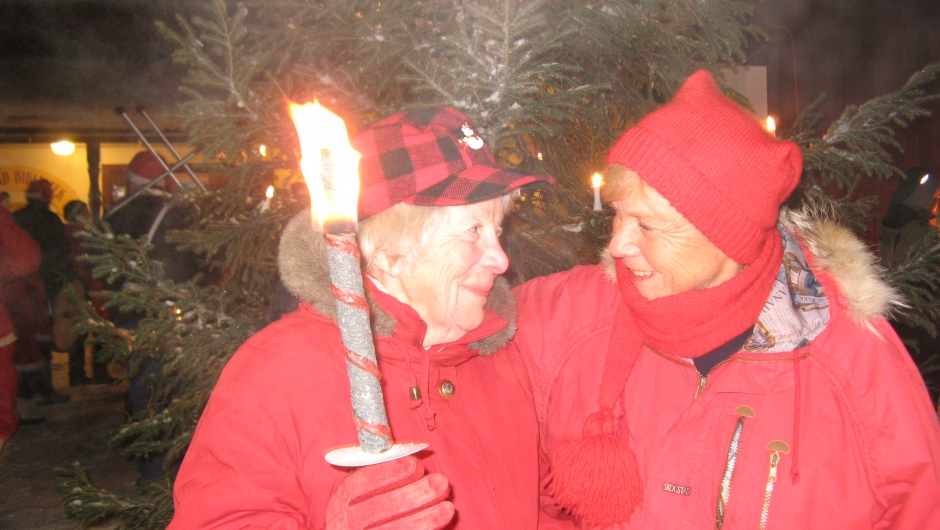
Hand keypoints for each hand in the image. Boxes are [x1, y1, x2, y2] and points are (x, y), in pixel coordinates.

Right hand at [326, 455, 453, 529]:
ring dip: (424, 520)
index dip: (388, 473)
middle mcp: (344, 523)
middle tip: (440, 483)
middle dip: (413, 495)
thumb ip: (378, 473)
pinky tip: (439, 524)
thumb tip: (409, 458)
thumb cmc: (366, 509)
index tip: (414, 464)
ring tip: (448, 507)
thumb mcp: (363, 492)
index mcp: (340, 502)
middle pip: (377, 510)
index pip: (358, 486)